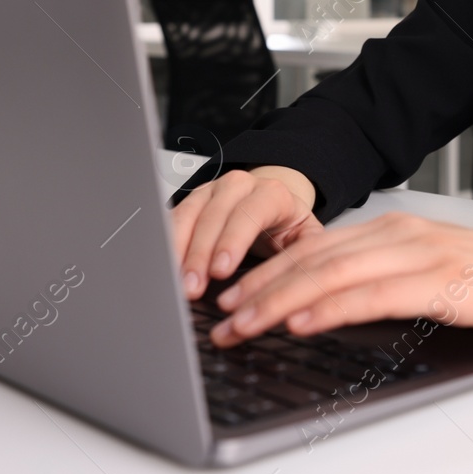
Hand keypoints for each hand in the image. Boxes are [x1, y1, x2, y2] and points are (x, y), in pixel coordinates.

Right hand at [171, 166, 323, 300]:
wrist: (271, 202)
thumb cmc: (286, 224)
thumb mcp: (305, 236)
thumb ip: (306, 253)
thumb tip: (307, 279)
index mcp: (271, 193)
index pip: (251, 212)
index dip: (234, 240)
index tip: (221, 270)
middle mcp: (238, 186)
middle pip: (214, 216)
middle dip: (200, 254)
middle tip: (193, 287)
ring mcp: (211, 191)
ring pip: (189, 216)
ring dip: (178, 251)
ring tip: (176, 282)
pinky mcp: (191, 201)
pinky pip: (174, 219)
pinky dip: (166, 244)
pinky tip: (164, 266)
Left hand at [205, 211, 472, 346]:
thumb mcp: (435, 282)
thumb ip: (384, 287)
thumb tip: (323, 313)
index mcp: (396, 232)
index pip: (314, 250)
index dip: (264, 274)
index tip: (227, 300)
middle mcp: (404, 234)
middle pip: (312, 259)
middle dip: (257, 289)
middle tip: (217, 318)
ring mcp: (426, 253)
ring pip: (333, 273)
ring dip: (279, 301)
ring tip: (241, 323)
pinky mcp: (448, 280)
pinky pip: (376, 293)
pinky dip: (332, 306)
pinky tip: (302, 320)